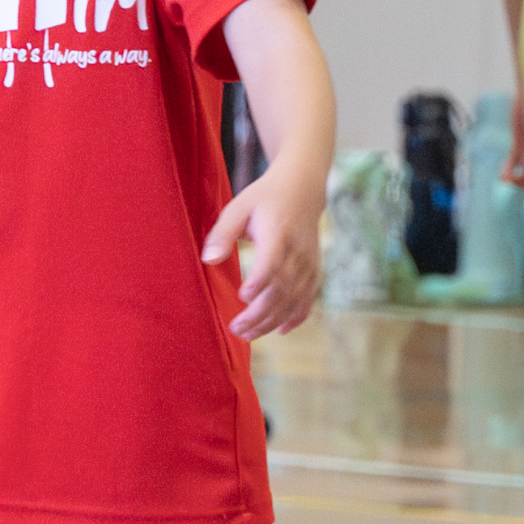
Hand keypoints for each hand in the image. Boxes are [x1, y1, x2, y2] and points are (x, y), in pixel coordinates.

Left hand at [202, 159, 322, 338]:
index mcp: (279, 233)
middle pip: (282, 290)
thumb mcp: (239, 206)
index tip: (241, 298)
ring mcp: (310, 263)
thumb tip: (209, 260)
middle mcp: (299, 251)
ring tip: (249, 334)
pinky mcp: (315, 270)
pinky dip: (296, 317)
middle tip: (236, 329)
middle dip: (260, 314)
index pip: (272, 265)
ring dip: (272, 321)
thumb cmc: (265, 198)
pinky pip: (309, 299)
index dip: (258, 285)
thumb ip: (223, 233)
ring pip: (295, 300)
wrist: (303, 188)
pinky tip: (280, 331)